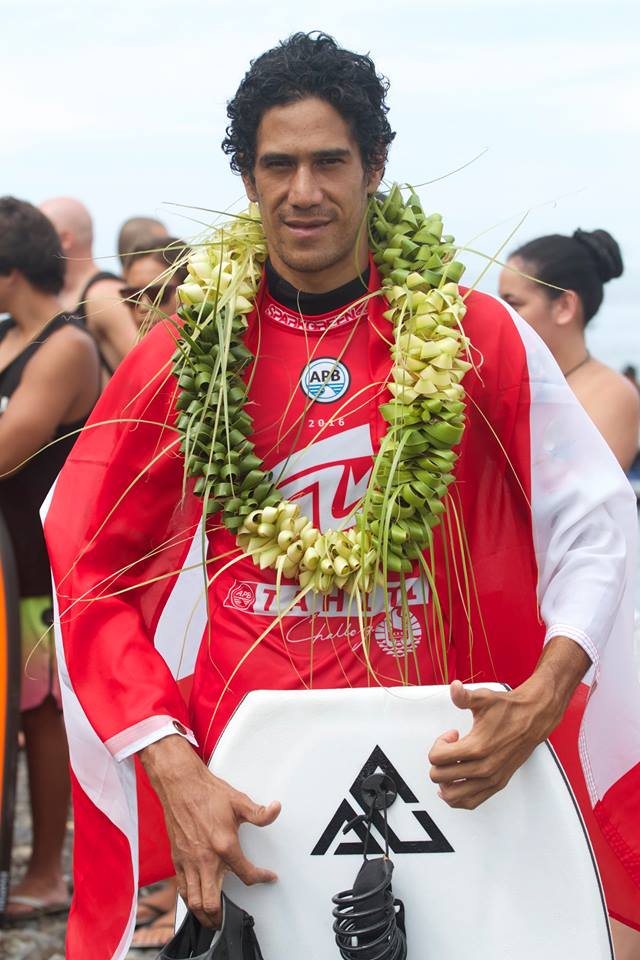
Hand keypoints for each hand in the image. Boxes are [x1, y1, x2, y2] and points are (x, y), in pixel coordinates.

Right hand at [140, 735, 279, 926]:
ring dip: (204, 915)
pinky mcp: (177, 860)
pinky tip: (195, 901)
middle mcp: (205, 859)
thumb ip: (260, 813)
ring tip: (213, 919)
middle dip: (222, 916)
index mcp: (224, 846)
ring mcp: (189, 862)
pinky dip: (189, 901)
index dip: (261, 878)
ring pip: (194, 901)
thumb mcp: (239, 801)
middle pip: (212, 902)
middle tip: (229, 920)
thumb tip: (277, 809)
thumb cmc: (208, 794)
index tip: (268, 877)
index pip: (247, 874)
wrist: (181, 786)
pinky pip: (181, 889)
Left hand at [428, 678, 560, 809]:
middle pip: (440, 777)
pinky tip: (455, 782)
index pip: (437, 758)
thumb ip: (463, 696)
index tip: (452, 734)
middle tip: (451, 747)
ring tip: (450, 766)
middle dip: (439, 761)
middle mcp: (484, 768)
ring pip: (453, 796)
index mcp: (477, 748)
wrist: (533, 718)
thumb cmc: (509, 709)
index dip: (438, 743)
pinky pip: (470, 802)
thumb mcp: (483, 698)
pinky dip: (458, 796)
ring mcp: (491, 779)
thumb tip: (454, 688)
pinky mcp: (497, 783)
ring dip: (445, 781)